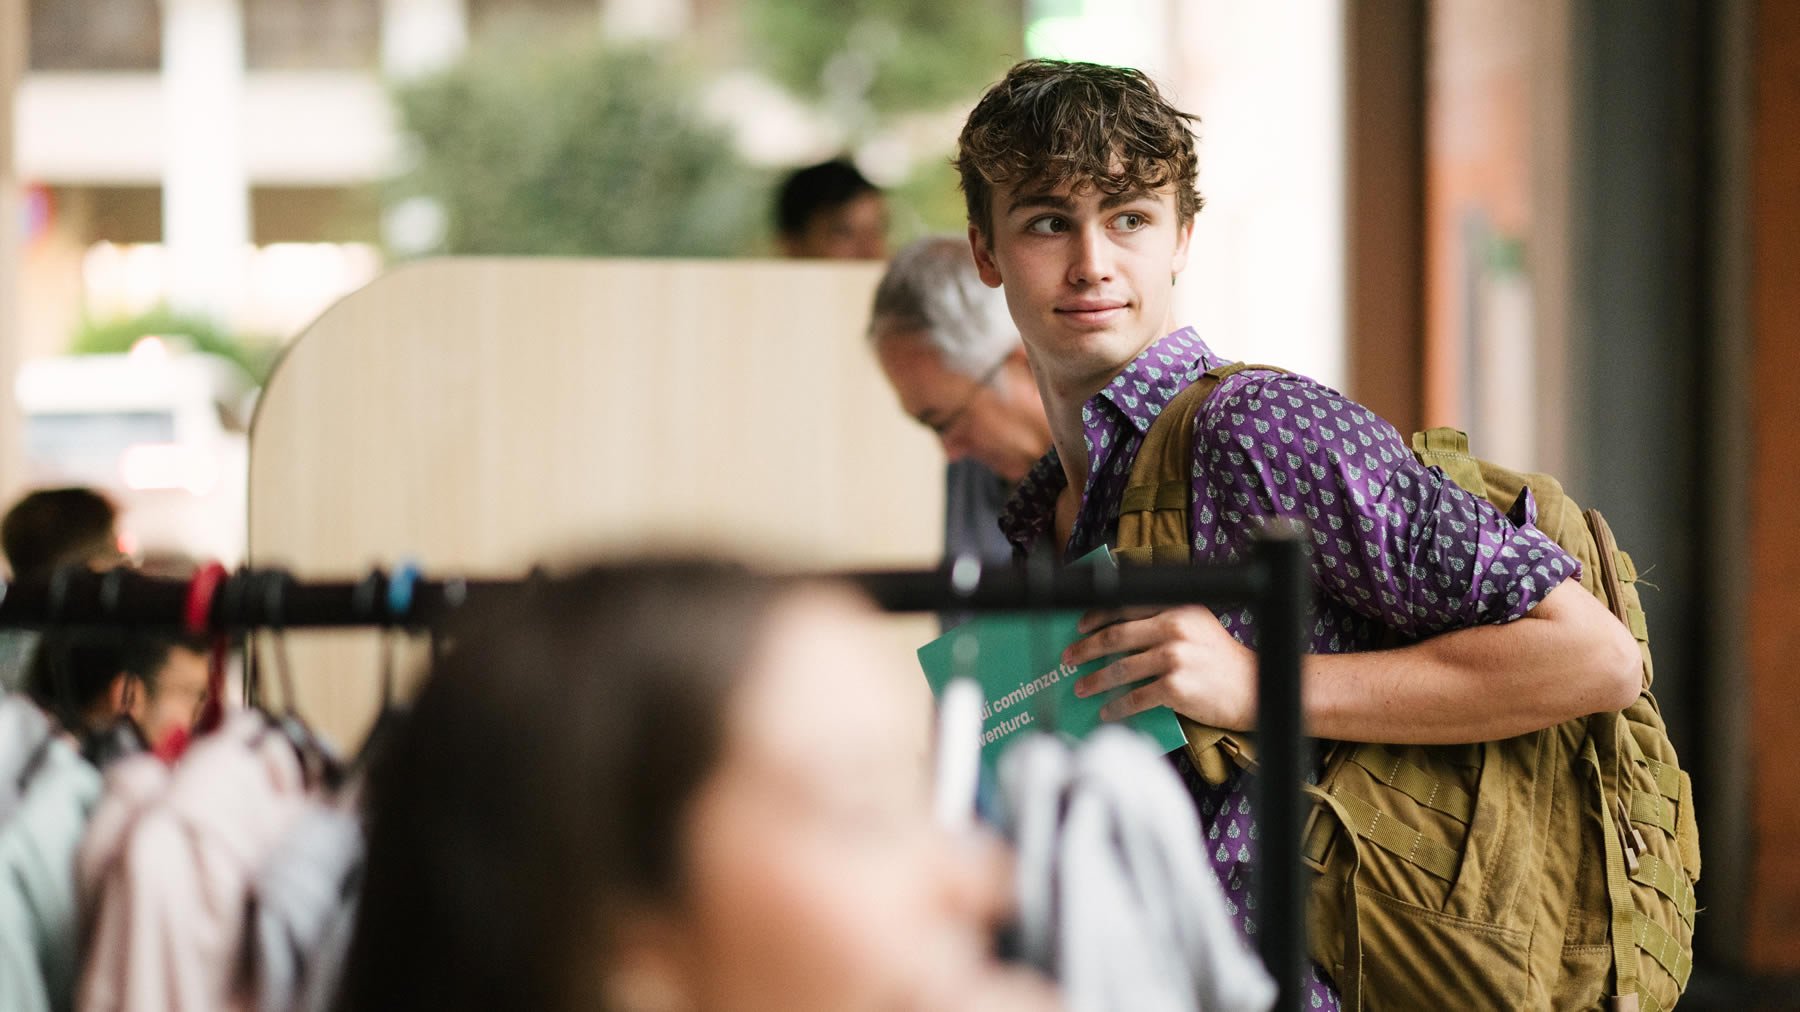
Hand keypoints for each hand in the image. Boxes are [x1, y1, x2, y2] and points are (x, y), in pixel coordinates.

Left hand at [1063, 605, 1256, 729]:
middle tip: (1069, 658)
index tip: (1079, 627)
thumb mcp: (1196, 625)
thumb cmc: (1221, 659)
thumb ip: (1163, 620)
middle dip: (1086, 648)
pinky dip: (1116, 706)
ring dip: (1094, 680)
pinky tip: (1106, 711)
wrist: (1255, 687)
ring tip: (1080, 687)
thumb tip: (1114, 633)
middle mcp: (1174, 627)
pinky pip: (1135, 697)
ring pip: (1121, 668)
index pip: (1125, 604)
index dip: (1096, 616)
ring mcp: (1175, 657)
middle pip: (1115, 635)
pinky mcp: (1176, 687)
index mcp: (1177, 606)